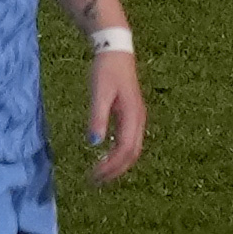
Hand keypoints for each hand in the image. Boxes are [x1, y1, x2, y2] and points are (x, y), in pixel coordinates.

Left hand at [86, 45, 145, 181]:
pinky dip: (118, 154)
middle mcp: (139, 121)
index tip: (94, 177)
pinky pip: (128, 141)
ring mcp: (137, 119)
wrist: (115, 52)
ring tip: (99, 174)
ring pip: (132, 150)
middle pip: (131, 155)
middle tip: (95, 182)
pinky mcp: (131, 116)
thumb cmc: (105, 71)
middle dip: (115, 170)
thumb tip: (94, 143)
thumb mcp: (99, 93)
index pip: (125, 150)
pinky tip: (105, 157)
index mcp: (133, 117)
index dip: (111, 167)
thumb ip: (97, 117)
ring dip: (117, 164)